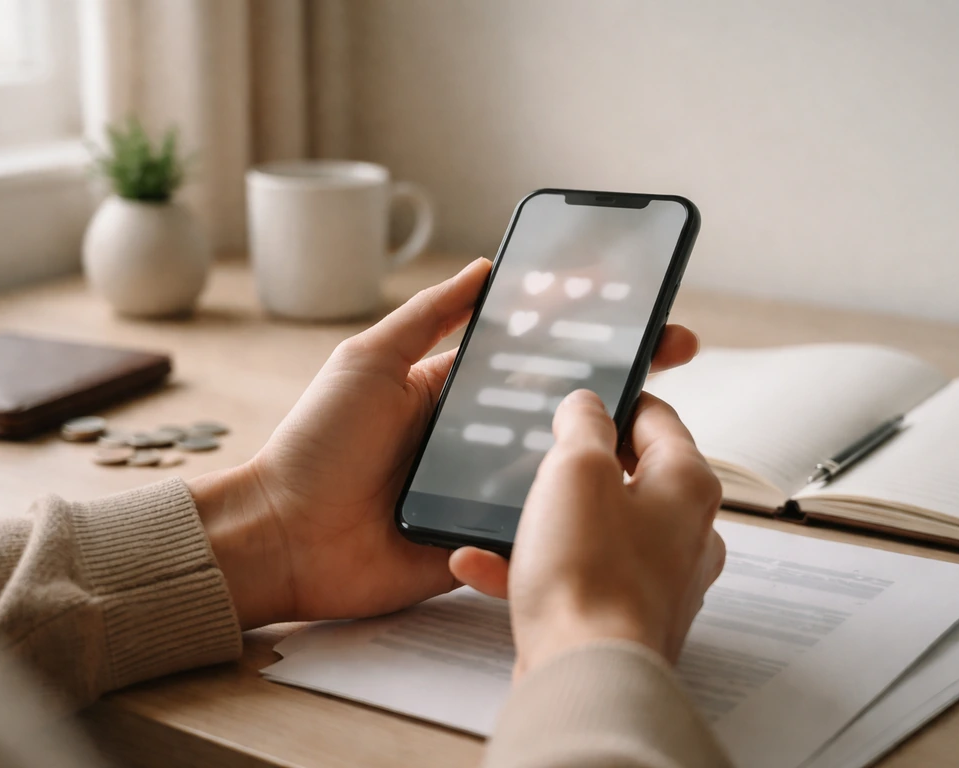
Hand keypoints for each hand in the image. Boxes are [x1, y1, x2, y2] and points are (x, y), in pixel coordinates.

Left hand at [191, 258, 701, 628]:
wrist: (286, 537)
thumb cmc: (318, 445)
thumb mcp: (370, 361)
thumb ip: (427, 318)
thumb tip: (483, 268)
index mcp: (453, 390)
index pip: (530, 352)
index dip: (581, 329)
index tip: (632, 305)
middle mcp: (475, 436)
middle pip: (557, 403)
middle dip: (617, 375)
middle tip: (671, 351)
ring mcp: (483, 487)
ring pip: (559, 461)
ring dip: (607, 440)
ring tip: (658, 414)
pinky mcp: (484, 536)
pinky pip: (538, 520)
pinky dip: (575, 505)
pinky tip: (618, 486)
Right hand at [450, 390, 725, 677]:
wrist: (583, 674)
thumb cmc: (589, 575)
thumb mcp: (575, 470)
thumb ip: (584, 424)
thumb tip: (587, 405)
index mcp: (687, 486)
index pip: (658, 419)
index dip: (616, 400)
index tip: (583, 397)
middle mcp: (684, 532)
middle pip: (628, 475)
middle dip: (574, 464)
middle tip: (538, 453)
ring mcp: (658, 579)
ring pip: (596, 528)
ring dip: (544, 519)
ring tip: (499, 512)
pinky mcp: (624, 615)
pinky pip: (578, 575)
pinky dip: (535, 565)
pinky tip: (483, 564)